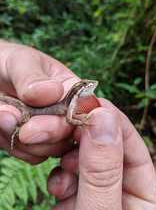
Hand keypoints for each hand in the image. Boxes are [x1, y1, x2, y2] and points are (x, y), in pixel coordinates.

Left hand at [0, 40, 83, 163]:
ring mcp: (50, 131)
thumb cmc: (9, 63)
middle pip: (70, 134)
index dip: (75, 119)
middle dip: (47, 132)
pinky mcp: (33, 144)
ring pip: (51, 149)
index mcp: (71, 91)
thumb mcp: (20, 62)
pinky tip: (3, 126)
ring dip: (26, 140)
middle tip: (25, 129)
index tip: (54, 120)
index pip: (85, 109)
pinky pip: (32, 155)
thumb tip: (54, 92)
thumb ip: (33, 76)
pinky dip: (16, 146)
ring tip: (4, 116)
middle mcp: (65, 114)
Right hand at [48, 99, 155, 209]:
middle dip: (84, 135)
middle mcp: (118, 188)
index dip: (112, 120)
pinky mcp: (73, 196)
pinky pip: (67, 173)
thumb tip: (102, 117)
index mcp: (141, 194)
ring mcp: (94, 191)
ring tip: (63, 162)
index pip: (132, 145)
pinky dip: (59, 174)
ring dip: (69, 155)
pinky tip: (57, 186)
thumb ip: (102, 169)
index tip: (90, 104)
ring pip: (83, 157)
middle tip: (66, 124)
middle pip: (104, 147)